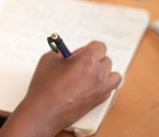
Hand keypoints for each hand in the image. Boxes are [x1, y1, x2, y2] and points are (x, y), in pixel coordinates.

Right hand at [0, 41, 120, 136]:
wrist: (44, 112)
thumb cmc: (45, 87)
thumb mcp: (49, 59)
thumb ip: (61, 51)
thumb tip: (66, 51)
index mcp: (87, 60)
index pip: (100, 47)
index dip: (90, 48)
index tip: (82, 51)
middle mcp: (98, 74)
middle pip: (106, 60)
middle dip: (94, 59)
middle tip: (80, 63)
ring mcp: (101, 88)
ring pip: (113, 75)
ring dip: (104, 72)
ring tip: (90, 73)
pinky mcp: (99, 100)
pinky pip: (110, 88)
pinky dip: (104, 85)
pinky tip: (91, 85)